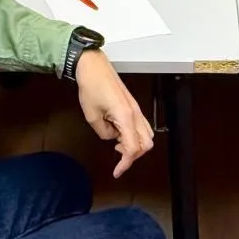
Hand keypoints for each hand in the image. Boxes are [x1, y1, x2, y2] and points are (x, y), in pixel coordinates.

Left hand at [73, 50, 154, 177]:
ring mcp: (136, 109)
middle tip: (117, 159)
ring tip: (117, 145)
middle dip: (133, 155)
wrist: (93, 66)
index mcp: (126, 117)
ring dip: (135, 145)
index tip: (117, 172)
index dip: (126, 163)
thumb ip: (103, 133)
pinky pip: (141, 126)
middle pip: (146, 144)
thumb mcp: (92, 116)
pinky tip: (118, 134)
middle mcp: (135, 113)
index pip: (133, 148)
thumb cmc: (91, 87)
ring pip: (147, 135)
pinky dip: (134, 135)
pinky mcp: (132, 105)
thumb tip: (110, 137)